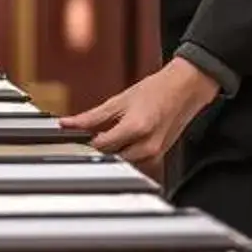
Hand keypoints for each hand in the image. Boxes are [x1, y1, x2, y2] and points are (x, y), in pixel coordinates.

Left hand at [63, 57, 220, 176]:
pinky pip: (133, 162)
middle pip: (109, 156)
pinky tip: (127, 138)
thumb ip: (91, 117)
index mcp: (135, 129)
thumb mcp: (119, 100)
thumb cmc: (156, 91)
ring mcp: (154, 155)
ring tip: (115, 131)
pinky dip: (125, 153)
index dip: (85, 140)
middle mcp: (146, 146)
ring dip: (113, 151)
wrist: (185, 89)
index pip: (99, 146)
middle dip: (99, 146)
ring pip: (120, 162)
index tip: (77, 134)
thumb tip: (67, 124)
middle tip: (95, 131)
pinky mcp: (157, 158)